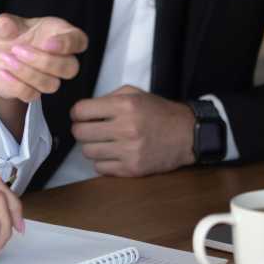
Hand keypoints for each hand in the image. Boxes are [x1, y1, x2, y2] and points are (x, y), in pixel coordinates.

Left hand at [0, 14, 88, 103]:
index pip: (79, 41)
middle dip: (45, 61)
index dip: (67, 44)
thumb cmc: (9, 36)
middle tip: (17, 49)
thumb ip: (5, 24)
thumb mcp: (4, 25)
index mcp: (60, 34)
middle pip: (71, 68)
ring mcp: (49, 77)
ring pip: (52, 84)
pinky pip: (32, 94)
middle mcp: (61, 58)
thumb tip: (5, 25)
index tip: (47, 43)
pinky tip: (3, 71)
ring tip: (7, 58)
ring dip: (27, 72)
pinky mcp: (34, 92)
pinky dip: (15, 83)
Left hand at [70, 85, 196, 176]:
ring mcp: (129, 151)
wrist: (186, 135)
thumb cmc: (159, 113)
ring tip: (103, 141)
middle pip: (80, 133)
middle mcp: (125, 128)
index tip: (80, 115)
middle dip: (80, 130)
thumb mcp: (135, 94)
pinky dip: (102, 162)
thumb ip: (108, 98)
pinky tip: (112, 154)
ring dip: (91, 146)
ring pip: (88, 152)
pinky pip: (100, 168)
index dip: (76, 113)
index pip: (81, 111)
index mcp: (125, 106)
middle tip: (88, 129)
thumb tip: (82, 110)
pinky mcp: (132, 169)